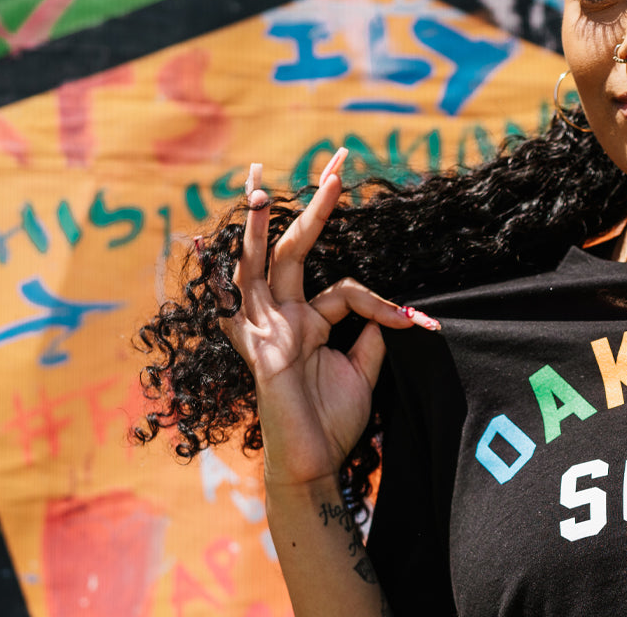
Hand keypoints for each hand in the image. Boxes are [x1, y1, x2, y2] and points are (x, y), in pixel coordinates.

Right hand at [221, 150, 439, 488]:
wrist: (313, 466)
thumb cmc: (332, 423)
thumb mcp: (363, 369)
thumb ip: (371, 333)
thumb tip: (390, 305)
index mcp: (307, 322)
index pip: (345, 288)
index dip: (382, 300)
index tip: (415, 321)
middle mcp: (281, 317)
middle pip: (294, 249)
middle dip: (315, 204)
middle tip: (336, 160)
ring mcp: (264, 329)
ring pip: (261, 263)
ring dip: (260, 223)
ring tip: (260, 184)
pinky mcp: (258, 347)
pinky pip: (247, 303)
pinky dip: (230, 274)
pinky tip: (211, 244)